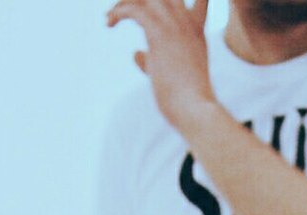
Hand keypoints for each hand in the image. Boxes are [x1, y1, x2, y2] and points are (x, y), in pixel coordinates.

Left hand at [107, 0, 214, 132]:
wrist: (195, 111)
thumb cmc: (185, 101)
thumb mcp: (170, 74)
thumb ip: (153, 59)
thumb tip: (137, 54)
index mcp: (195, 31)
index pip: (197, 0)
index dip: (171, 2)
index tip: (148, 13)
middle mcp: (186, 23)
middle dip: (142, 0)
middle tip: (125, 10)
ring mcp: (175, 26)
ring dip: (126, 2)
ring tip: (111, 15)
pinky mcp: (160, 33)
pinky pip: (133, 8)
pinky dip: (118, 12)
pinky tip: (109, 23)